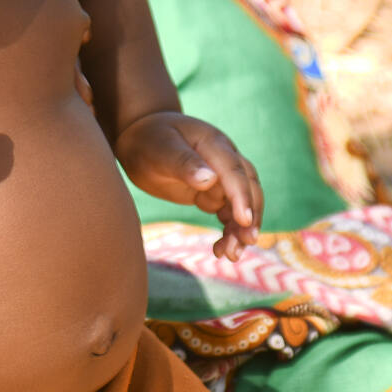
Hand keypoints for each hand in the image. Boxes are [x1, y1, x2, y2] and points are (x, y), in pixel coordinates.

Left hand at [117, 112, 262, 255]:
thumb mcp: (160, 150)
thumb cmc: (149, 139)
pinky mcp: (214, 192)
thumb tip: (210, 179)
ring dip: (240, 229)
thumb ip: (184, 163)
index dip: (242, 196)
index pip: (235, 172)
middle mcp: (224, 159)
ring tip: (231, 255)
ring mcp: (221, 176)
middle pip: (248, 188)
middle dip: (250, 216)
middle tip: (246, 242)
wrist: (141, 136)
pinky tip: (220, 250)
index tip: (244, 220)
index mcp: (214, 144)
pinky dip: (228, 232)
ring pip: (241, 204)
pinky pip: (229, 214)